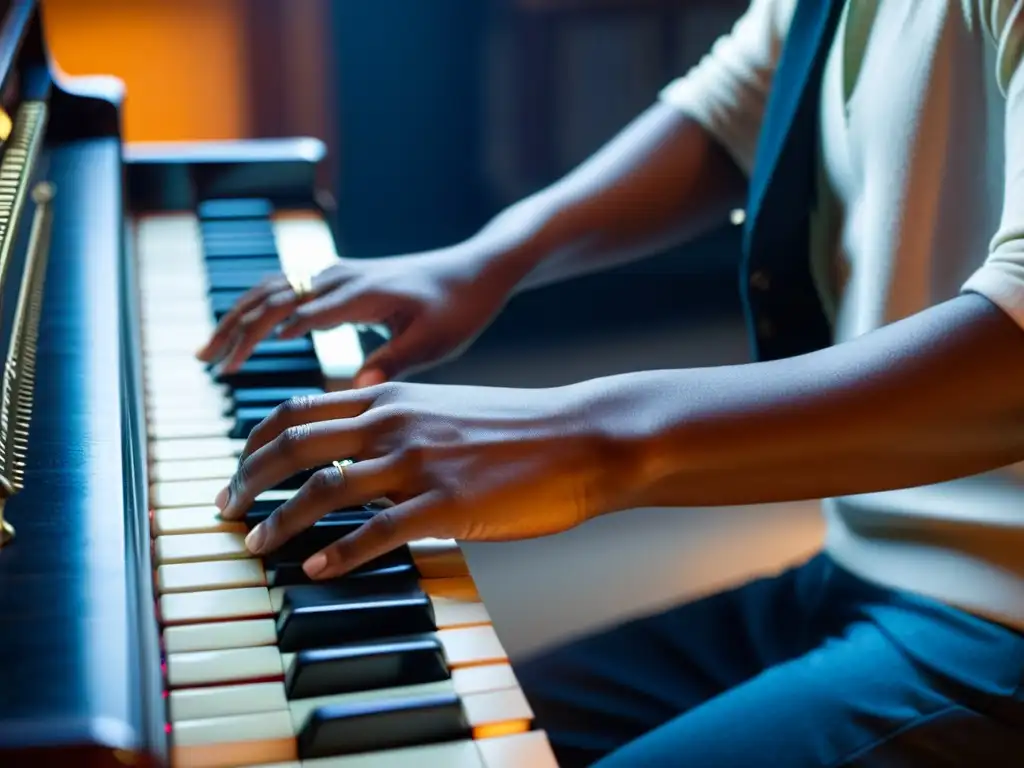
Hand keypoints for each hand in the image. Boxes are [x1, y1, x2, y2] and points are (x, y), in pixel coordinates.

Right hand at [196, 248, 516, 385]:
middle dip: (235, 329)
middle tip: (206, 363)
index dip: (261, 338)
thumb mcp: (433, 342)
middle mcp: (343, 276)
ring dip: (237, 316)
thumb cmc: (458, 310)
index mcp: (364, 293)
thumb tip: (356, 389)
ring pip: (273, 288)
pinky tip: (242, 331)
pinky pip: (286, 285)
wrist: (474, 271)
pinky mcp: (339, 275)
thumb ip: (392, 362)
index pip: (299, 313)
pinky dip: (257, 307)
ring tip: (208, 351)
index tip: (231, 369)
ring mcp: (338, 271)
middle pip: (273, 296)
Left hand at [214, 382, 636, 579]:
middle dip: (247, 478)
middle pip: (293, 444)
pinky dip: (338, 555)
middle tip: (224, 509)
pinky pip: (376, 533)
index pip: (298, 410)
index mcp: (392, 397)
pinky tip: (316, 570)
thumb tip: (354, 450)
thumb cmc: (519, 428)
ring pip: (323, 489)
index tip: (237, 470)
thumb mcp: (446, 409)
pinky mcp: (447, 504)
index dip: (255, 442)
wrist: (582, 436)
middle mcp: (395, 422)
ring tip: (256, 545)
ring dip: (278, 520)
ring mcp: (419, 462)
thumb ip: (396, 422)